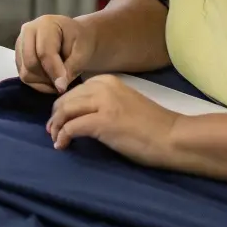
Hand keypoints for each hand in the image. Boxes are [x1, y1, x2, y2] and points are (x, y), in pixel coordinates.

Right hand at [14, 15, 97, 94]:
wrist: (73, 37)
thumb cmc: (80, 42)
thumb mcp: (82, 52)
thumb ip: (71, 68)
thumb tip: (59, 86)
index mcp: (46, 24)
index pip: (45, 52)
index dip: (54, 72)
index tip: (63, 87)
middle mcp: (28, 30)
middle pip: (31, 63)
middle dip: (47, 78)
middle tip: (62, 84)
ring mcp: (20, 42)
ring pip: (25, 72)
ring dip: (42, 82)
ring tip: (58, 80)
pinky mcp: (18, 55)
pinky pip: (23, 75)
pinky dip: (37, 83)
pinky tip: (50, 79)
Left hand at [47, 75, 180, 165]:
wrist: (173, 137)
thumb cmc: (152, 126)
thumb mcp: (123, 104)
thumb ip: (102, 103)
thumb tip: (79, 115)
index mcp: (108, 81)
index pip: (74, 91)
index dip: (63, 107)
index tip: (60, 121)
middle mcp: (102, 87)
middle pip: (65, 100)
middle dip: (56, 117)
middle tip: (53, 132)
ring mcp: (102, 103)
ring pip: (64, 111)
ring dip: (56, 127)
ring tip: (57, 140)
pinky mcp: (102, 122)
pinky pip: (71, 127)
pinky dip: (63, 137)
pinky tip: (63, 145)